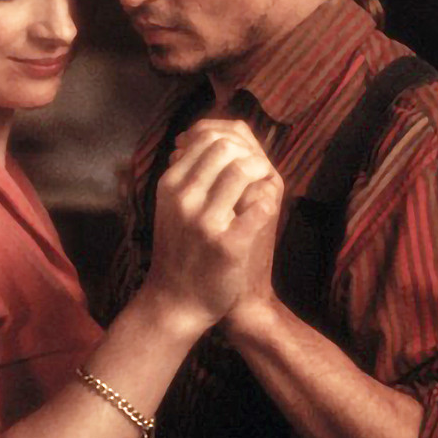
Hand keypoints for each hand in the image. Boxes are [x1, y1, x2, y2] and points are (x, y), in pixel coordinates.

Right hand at [139, 119, 282, 336]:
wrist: (177, 302)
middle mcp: (184, 198)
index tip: (239, 159)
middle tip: (255, 172)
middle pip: (225, 146)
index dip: (231, 141)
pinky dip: (267, 202)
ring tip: (261, 188)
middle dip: (249, 153)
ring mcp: (205, 222)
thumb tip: (199, 135)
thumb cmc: (180, 250)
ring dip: (261, 173)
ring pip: (243, 169)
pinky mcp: (228, 245)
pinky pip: (259, 206)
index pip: (206, 137)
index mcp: (170, 185)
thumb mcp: (174, 205)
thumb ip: (188, 172)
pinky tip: (263, 211)